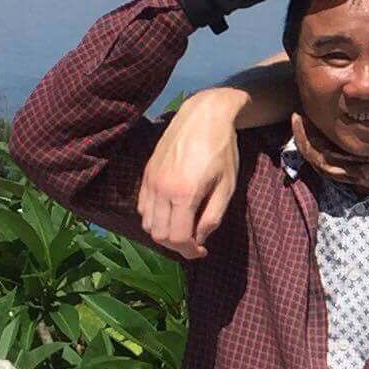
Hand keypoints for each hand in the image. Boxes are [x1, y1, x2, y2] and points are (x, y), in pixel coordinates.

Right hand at [142, 93, 246, 256]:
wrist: (204, 116)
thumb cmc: (222, 150)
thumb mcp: (227, 186)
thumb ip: (212, 216)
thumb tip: (200, 239)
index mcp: (184, 193)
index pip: (177, 238)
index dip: (189, 251)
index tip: (201, 252)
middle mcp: (161, 189)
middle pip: (158, 234)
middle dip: (176, 245)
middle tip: (193, 243)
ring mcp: (150, 180)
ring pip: (147, 222)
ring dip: (163, 232)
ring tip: (182, 229)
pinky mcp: (146, 173)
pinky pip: (142, 205)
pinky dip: (153, 217)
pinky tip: (171, 213)